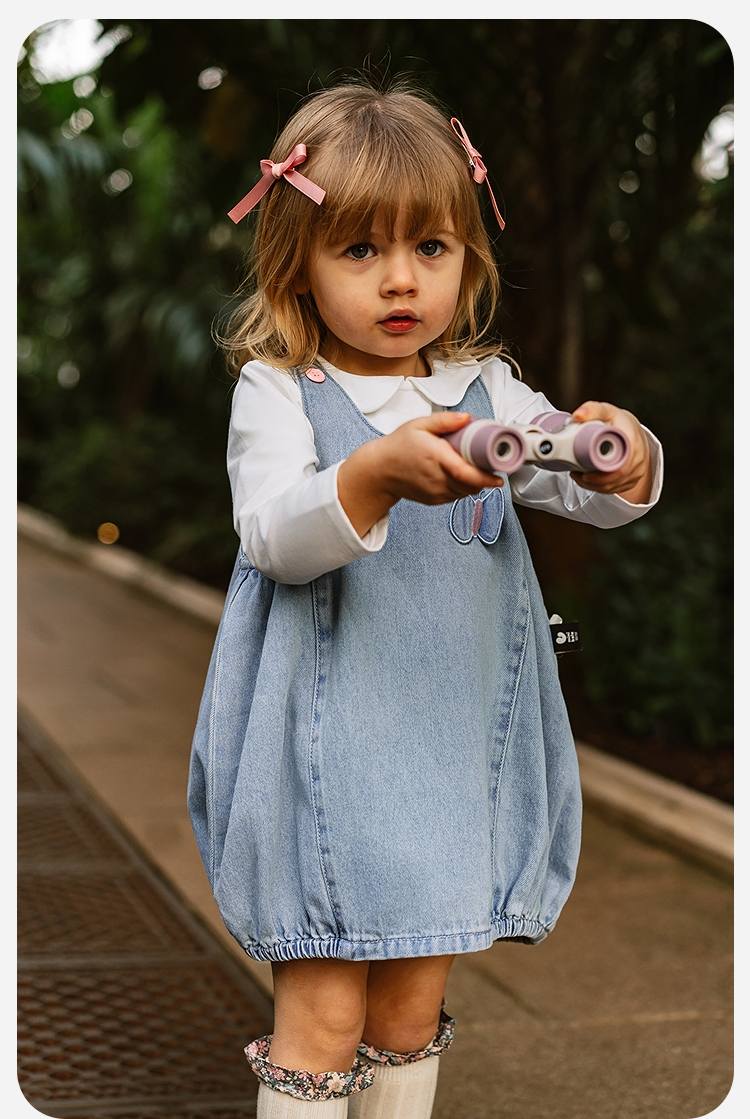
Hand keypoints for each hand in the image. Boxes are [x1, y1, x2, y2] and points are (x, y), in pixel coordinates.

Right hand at [338, 411, 503, 537]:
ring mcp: (435, 492)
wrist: (380, 470)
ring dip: (474, 483)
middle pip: (471, 485)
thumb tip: (467, 418)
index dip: (486, 478)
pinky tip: (459, 476)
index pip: (467, 474)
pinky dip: (463, 488)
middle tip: (489, 465)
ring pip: (465, 492)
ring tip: (475, 469)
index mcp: (436, 458)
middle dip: (484, 478)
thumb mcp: (419, 425)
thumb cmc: (399, 446)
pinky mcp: (434, 500)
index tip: (498, 476)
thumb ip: (444, 421)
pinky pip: (456, 496)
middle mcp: (437, 478)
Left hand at [569, 401, 651, 503]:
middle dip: (593, 481)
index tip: (584, 473)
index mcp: (632, 442)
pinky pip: (616, 488)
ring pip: (614, 486)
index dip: (601, 474)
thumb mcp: (606, 411)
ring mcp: (637, 470)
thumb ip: (592, 410)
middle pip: (614, 479)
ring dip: (594, 486)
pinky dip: (601, 487)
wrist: (632, 429)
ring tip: (579, 477)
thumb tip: (578, 416)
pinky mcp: (633, 479)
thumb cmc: (618, 421)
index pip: (619, 466)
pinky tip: (589, 481)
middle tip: (576, 474)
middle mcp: (638, 458)